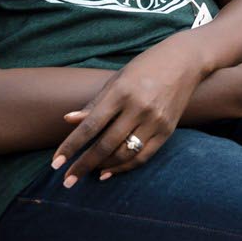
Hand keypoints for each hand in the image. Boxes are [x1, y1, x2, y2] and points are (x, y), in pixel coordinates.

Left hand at [50, 37, 206, 186]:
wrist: (186, 60)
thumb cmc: (146, 67)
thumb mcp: (117, 79)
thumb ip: (95, 103)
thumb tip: (69, 120)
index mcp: (122, 92)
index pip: (90, 126)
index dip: (71, 146)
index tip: (55, 163)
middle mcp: (139, 108)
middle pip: (105, 145)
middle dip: (83, 165)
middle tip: (66, 180)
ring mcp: (156, 120)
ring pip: (124, 153)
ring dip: (102, 167)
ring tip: (87, 174)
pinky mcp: (168, 129)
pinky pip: (143, 155)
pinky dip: (125, 166)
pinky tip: (109, 171)